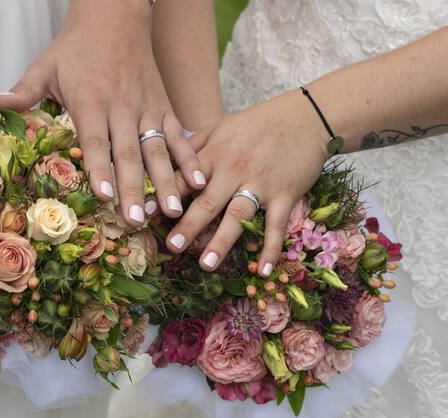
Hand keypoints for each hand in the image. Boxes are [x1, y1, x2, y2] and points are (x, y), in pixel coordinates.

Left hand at [0, 1, 205, 225]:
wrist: (115, 18)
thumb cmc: (76, 48)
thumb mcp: (44, 66)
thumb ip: (24, 91)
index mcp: (90, 102)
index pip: (95, 141)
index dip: (100, 169)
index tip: (106, 197)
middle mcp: (122, 108)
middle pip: (128, 154)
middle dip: (133, 188)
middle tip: (136, 219)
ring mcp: (147, 109)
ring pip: (158, 150)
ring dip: (166, 182)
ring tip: (172, 211)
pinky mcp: (164, 107)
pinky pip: (179, 136)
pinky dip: (190, 157)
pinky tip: (198, 180)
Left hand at [167, 91, 329, 275]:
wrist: (305, 116)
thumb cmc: (259, 122)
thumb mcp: (222, 126)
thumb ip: (195, 143)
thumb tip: (166, 154)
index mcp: (215, 156)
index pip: (184, 178)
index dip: (163, 195)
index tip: (142, 213)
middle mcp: (234, 171)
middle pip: (207, 201)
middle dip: (188, 225)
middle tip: (171, 247)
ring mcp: (260, 184)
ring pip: (238, 215)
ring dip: (221, 241)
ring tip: (206, 265)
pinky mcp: (285, 194)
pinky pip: (276, 225)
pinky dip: (270, 249)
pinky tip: (262, 271)